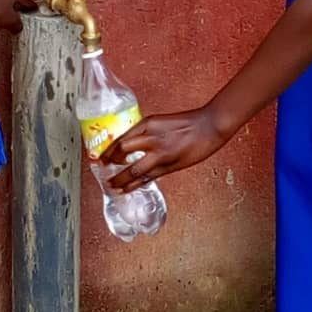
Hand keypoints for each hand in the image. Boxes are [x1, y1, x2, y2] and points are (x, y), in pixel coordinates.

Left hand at [0, 0, 36, 33]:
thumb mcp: (10, 21)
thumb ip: (18, 24)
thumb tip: (19, 27)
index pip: (29, 0)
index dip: (33, 9)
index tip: (35, 14)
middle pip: (16, 0)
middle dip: (19, 9)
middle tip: (22, 19)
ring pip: (5, 1)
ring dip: (7, 10)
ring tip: (8, 21)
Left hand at [101, 107, 230, 191]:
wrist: (210, 126)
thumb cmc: (189, 122)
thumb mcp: (161, 121)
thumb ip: (147, 132)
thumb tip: (133, 143)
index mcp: (148, 124)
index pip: (121, 138)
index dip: (108, 149)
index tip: (100, 155)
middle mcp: (151, 138)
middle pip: (122, 151)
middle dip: (110, 162)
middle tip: (103, 169)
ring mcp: (160, 154)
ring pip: (133, 170)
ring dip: (120, 179)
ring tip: (111, 186)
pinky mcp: (169, 166)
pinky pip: (148, 178)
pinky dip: (135, 184)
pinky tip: (127, 189)